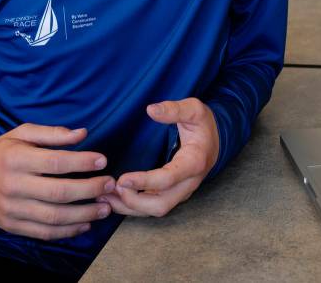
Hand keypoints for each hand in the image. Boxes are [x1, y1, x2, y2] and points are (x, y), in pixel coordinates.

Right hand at [0, 124, 114, 240]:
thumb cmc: (3, 152)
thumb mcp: (22, 134)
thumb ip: (52, 133)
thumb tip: (82, 134)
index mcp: (16, 159)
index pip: (54, 162)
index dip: (81, 162)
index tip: (102, 161)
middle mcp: (13, 185)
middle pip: (58, 192)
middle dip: (89, 190)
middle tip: (109, 185)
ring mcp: (12, 209)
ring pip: (54, 217)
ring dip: (84, 214)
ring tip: (105, 208)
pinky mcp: (12, 226)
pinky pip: (44, 232)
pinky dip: (68, 231)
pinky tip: (85, 224)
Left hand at [100, 98, 219, 217]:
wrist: (215, 141)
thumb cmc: (203, 124)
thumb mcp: (194, 109)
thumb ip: (174, 109)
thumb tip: (151, 110)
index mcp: (194, 163)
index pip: (167, 179)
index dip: (144, 182)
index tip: (122, 179)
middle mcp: (188, 183)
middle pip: (161, 205)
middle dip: (133, 201)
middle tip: (111, 187)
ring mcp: (181, 192)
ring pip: (155, 210)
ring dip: (129, 207)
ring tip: (105, 196)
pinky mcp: (173, 194)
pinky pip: (152, 207)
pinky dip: (132, 207)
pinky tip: (114, 199)